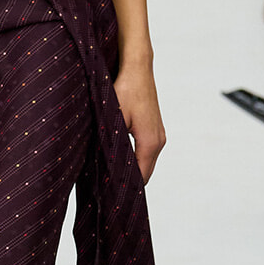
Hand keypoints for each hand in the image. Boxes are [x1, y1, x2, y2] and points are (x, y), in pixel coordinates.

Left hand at [114, 61, 165, 182]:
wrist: (138, 69)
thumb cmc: (125, 90)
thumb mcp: (113, 118)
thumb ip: (112, 143)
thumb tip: (104, 165)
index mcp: (150, 142)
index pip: (141, 177)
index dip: (127, 187)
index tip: (111, 195)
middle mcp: (158, 141)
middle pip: (145, 172)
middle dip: (129, 181)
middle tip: (108, 190)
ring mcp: (159, 135)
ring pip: (146, 162)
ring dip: (132, 169)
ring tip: (112, 176)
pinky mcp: (155, 129)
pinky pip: (146, 152)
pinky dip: (135, 158)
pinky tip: (120, 158)